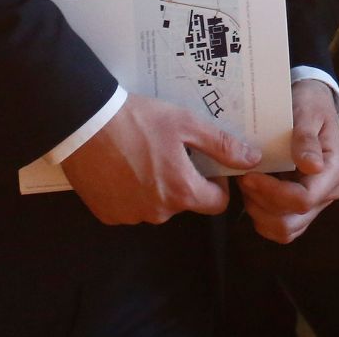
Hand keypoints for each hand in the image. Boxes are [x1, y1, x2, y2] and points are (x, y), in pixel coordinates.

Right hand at [61, 91, 260, 225]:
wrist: (85, 124)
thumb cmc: (138, 121)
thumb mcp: (185, 124)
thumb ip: (221, 145)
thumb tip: (253, 159)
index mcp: (181, 192)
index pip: (216, 203)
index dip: (217, 183)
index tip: (206, 163)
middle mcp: (158, 212)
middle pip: (185, 202)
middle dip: (183, 180)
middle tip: (170, 149)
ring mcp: (130, 216)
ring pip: (157, 205)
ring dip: (157, 186)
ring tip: (143, 154)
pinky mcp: (108, 215)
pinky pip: (131, 207)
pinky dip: (132, 191)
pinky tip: (124, 166)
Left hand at [236, 78, 338, 243]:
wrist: (311, 105)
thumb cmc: (310, 105)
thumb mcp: (307, 112)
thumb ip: (306, 138)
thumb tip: (312, 166)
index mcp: (334, 170)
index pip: (304, 199)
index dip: (272, 193)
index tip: (248, 175)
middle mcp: (329, 191)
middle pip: (291, 220)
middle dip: (261, 203)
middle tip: (243, 177)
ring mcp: (316, 203)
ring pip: (284, 230)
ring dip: (259, 212)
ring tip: (248, 184)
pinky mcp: (302, 208)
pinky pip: (280, 227)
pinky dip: (262, 215)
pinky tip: (254, 192)